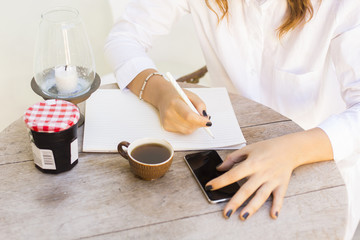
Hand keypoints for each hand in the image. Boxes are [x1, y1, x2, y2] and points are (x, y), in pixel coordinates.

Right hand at [157, 88, 211, 133]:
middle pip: (189, 125)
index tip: (208, 122)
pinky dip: (187, 127)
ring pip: (187, 130)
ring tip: (193, 117)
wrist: (163, 97)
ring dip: (194, 126)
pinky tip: (184, 119)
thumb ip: (200, 104)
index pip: (189, 116)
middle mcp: (169, 113)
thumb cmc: (178, 95)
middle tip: (203, 118)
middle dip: (199, 123)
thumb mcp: (191, 95)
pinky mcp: (166, 127)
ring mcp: (166, 121)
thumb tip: (206, 117)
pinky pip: (182, 131)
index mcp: (174, 103)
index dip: (200, 121)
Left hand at [205, 129, 332, 220]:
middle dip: (236, 202)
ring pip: (261, 195)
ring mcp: (272, 180)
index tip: (210, 187)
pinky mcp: (281, 185)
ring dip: (252, 207)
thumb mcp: (248, 149)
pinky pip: (279, 197)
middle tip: (226, 213)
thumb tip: (220, 168)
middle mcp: (262, 173)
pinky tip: (273, 215)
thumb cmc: (267, 148)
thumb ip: (233, 158)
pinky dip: (277, 206)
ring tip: (243, 217)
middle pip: (246, 189)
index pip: (233, 174)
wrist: (289, 148)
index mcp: (252, 163)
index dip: (220, 181)